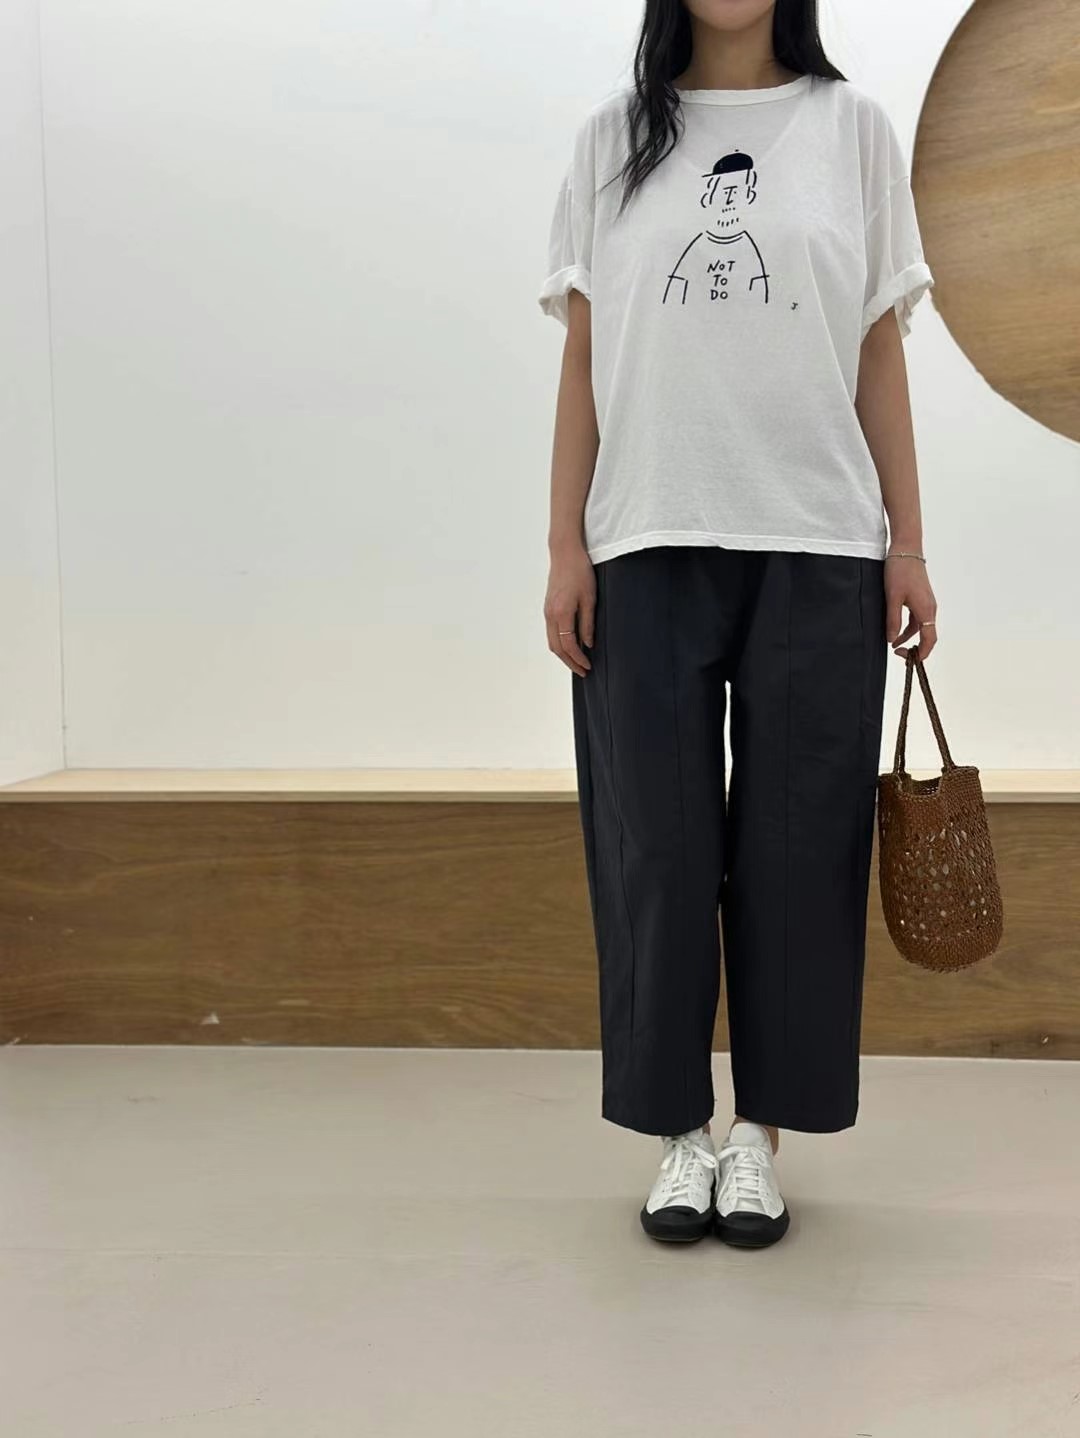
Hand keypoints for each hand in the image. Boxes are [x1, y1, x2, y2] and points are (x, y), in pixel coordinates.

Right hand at [544, 544, 594, 676]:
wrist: (565, 553)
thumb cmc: (580, 572)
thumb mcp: (590, 598)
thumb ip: (587, 623)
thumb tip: (588, 644)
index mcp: (561, 614)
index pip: (568, 645)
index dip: (578, 659)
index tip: (588, 667)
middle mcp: (550, 615)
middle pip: (556, 648)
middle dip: (569, 662)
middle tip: (583, 671)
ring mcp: (547, 611)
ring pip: (552, 641)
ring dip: (563, 655)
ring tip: (577, 661)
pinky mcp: (548, 607)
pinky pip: (551, 632)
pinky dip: (560, 643)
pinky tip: (571, 645)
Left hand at [885, 555, 937, 660]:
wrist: (906, 549)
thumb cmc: (900, 571)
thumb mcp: (892, 597)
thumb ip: (893, 620)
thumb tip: (892, 639)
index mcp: (926, 610)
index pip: (930, 639)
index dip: (921, 653)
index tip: (908, 659)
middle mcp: (930, 608)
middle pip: (927, 635)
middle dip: (915, 647)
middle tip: (898, 653)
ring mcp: (926, 602)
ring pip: (921, 626)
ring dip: (909, 636)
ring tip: (893, 643)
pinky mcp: (921, 597)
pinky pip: (917, 618)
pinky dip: (908, 626)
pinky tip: (895, 628)